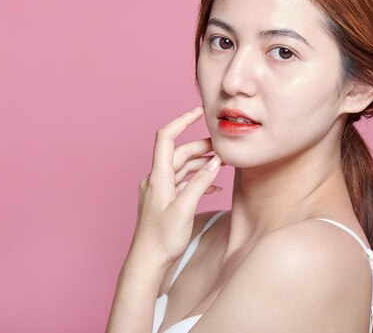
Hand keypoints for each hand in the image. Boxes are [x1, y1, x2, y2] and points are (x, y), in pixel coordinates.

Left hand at [131, 105, 223, 266]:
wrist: (148, 262)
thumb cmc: (161, 239)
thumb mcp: (184, 209)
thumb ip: (200, 183)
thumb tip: (215, 163)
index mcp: (158, 176)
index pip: (166, 137)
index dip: (182, 120)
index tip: (199, 111)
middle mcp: (156, 179)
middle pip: (179, 152)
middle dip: (202, 147)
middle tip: (224, 147)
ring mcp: (160, 189)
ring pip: (183, 167)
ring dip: (202, 164)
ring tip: (223, 164)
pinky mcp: (165, 200)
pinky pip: (183, 182)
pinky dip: (198, 180)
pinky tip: (214, 187)